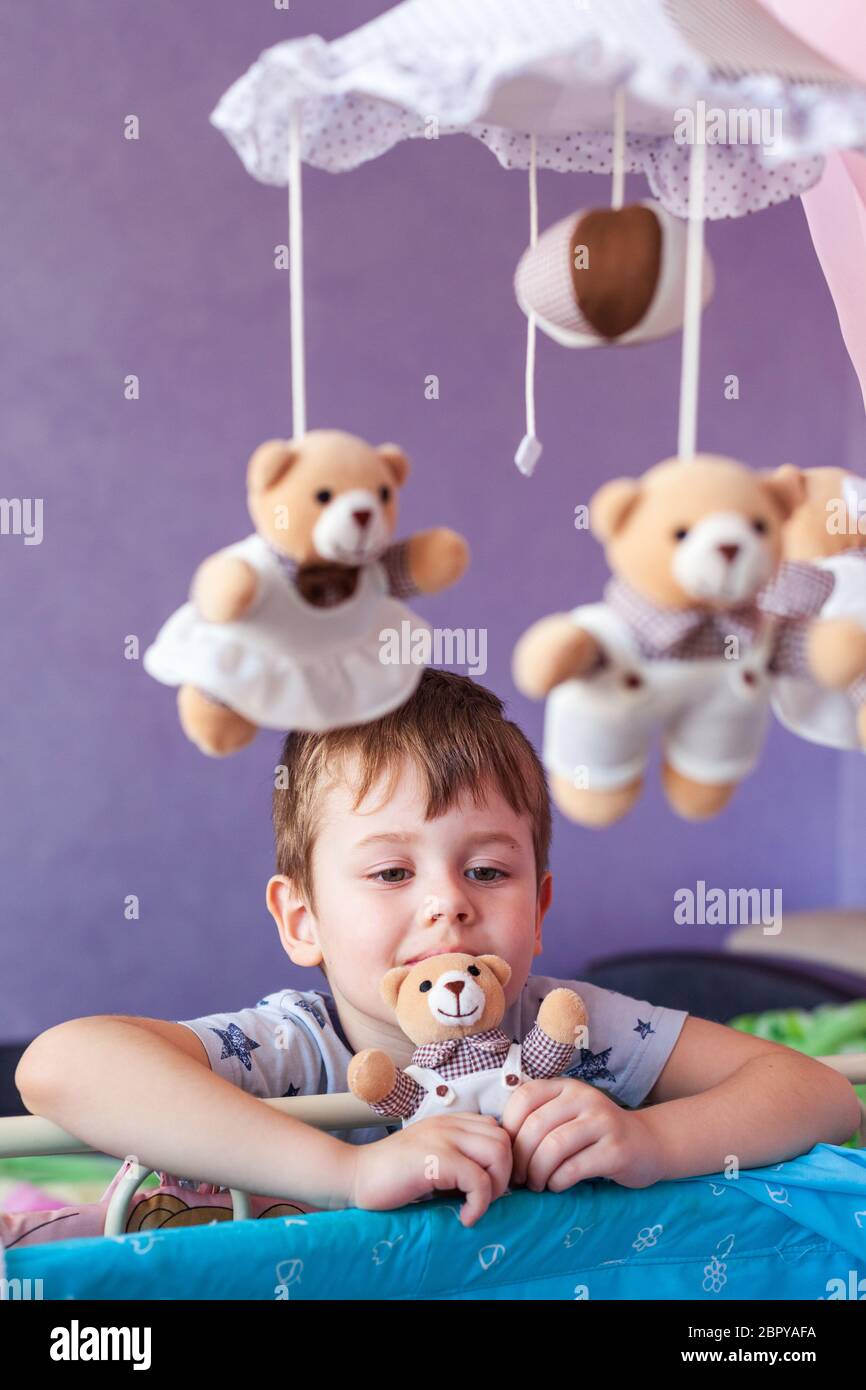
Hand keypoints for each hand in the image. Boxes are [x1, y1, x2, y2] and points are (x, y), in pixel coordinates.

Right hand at [349, 1113, 511, 1227]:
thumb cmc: (391, 1177)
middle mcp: (450, 1124)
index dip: (501, 1161)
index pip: (498, 1130)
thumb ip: (458, 1160)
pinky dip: (479, 1205)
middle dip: (504, 1174)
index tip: (489, 1188)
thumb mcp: (431, 1160)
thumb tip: (493, 1184)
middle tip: (484, 1200)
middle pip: (505, 1139)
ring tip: (475, 1206)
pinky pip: (478, 1180)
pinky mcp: (436, 1158)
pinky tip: (464, 1218)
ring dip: (495, 1187)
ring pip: (498, 1153)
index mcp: (450, 1122)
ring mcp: (443, 1138)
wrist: (353, 1177)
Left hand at [501, 1077, 667, 1191]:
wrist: (647, 1144)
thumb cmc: (595, 1135)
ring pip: (553, 1147)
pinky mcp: (616, 1150)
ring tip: (536, 1184)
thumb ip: (538, 1119)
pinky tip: (557, 1186)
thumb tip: (497, 1143)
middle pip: (536, 1126)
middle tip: (518, 1178)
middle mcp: (584, 1097)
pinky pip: (575, 1168)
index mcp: (566, 1086)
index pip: (524, 1097)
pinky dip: (558, 1182)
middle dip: (520, 1158)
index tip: (507, 1152)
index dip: (509, 1127)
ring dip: (537, 1173)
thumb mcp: (567, 1115)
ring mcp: (602, 1122)